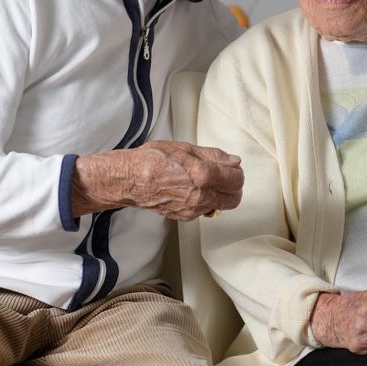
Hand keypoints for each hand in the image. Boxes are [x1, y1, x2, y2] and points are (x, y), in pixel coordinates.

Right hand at [71, 141, 242, 220]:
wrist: (130, 179)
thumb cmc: (152, 160)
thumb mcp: (185, 148)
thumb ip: (213, 156)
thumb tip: (233, 161)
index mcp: (203, 176)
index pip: (236, 180)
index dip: (236, 172)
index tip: (231, 166)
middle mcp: (201, 196)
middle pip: (234, 198)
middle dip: (233, 187)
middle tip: (224, 175)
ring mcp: (193, 210)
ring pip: (221, 206)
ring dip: (220, 195)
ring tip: (205, 181)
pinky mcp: (185, 217)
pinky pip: (205, 211)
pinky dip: (206, 201)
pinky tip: (193, 189)